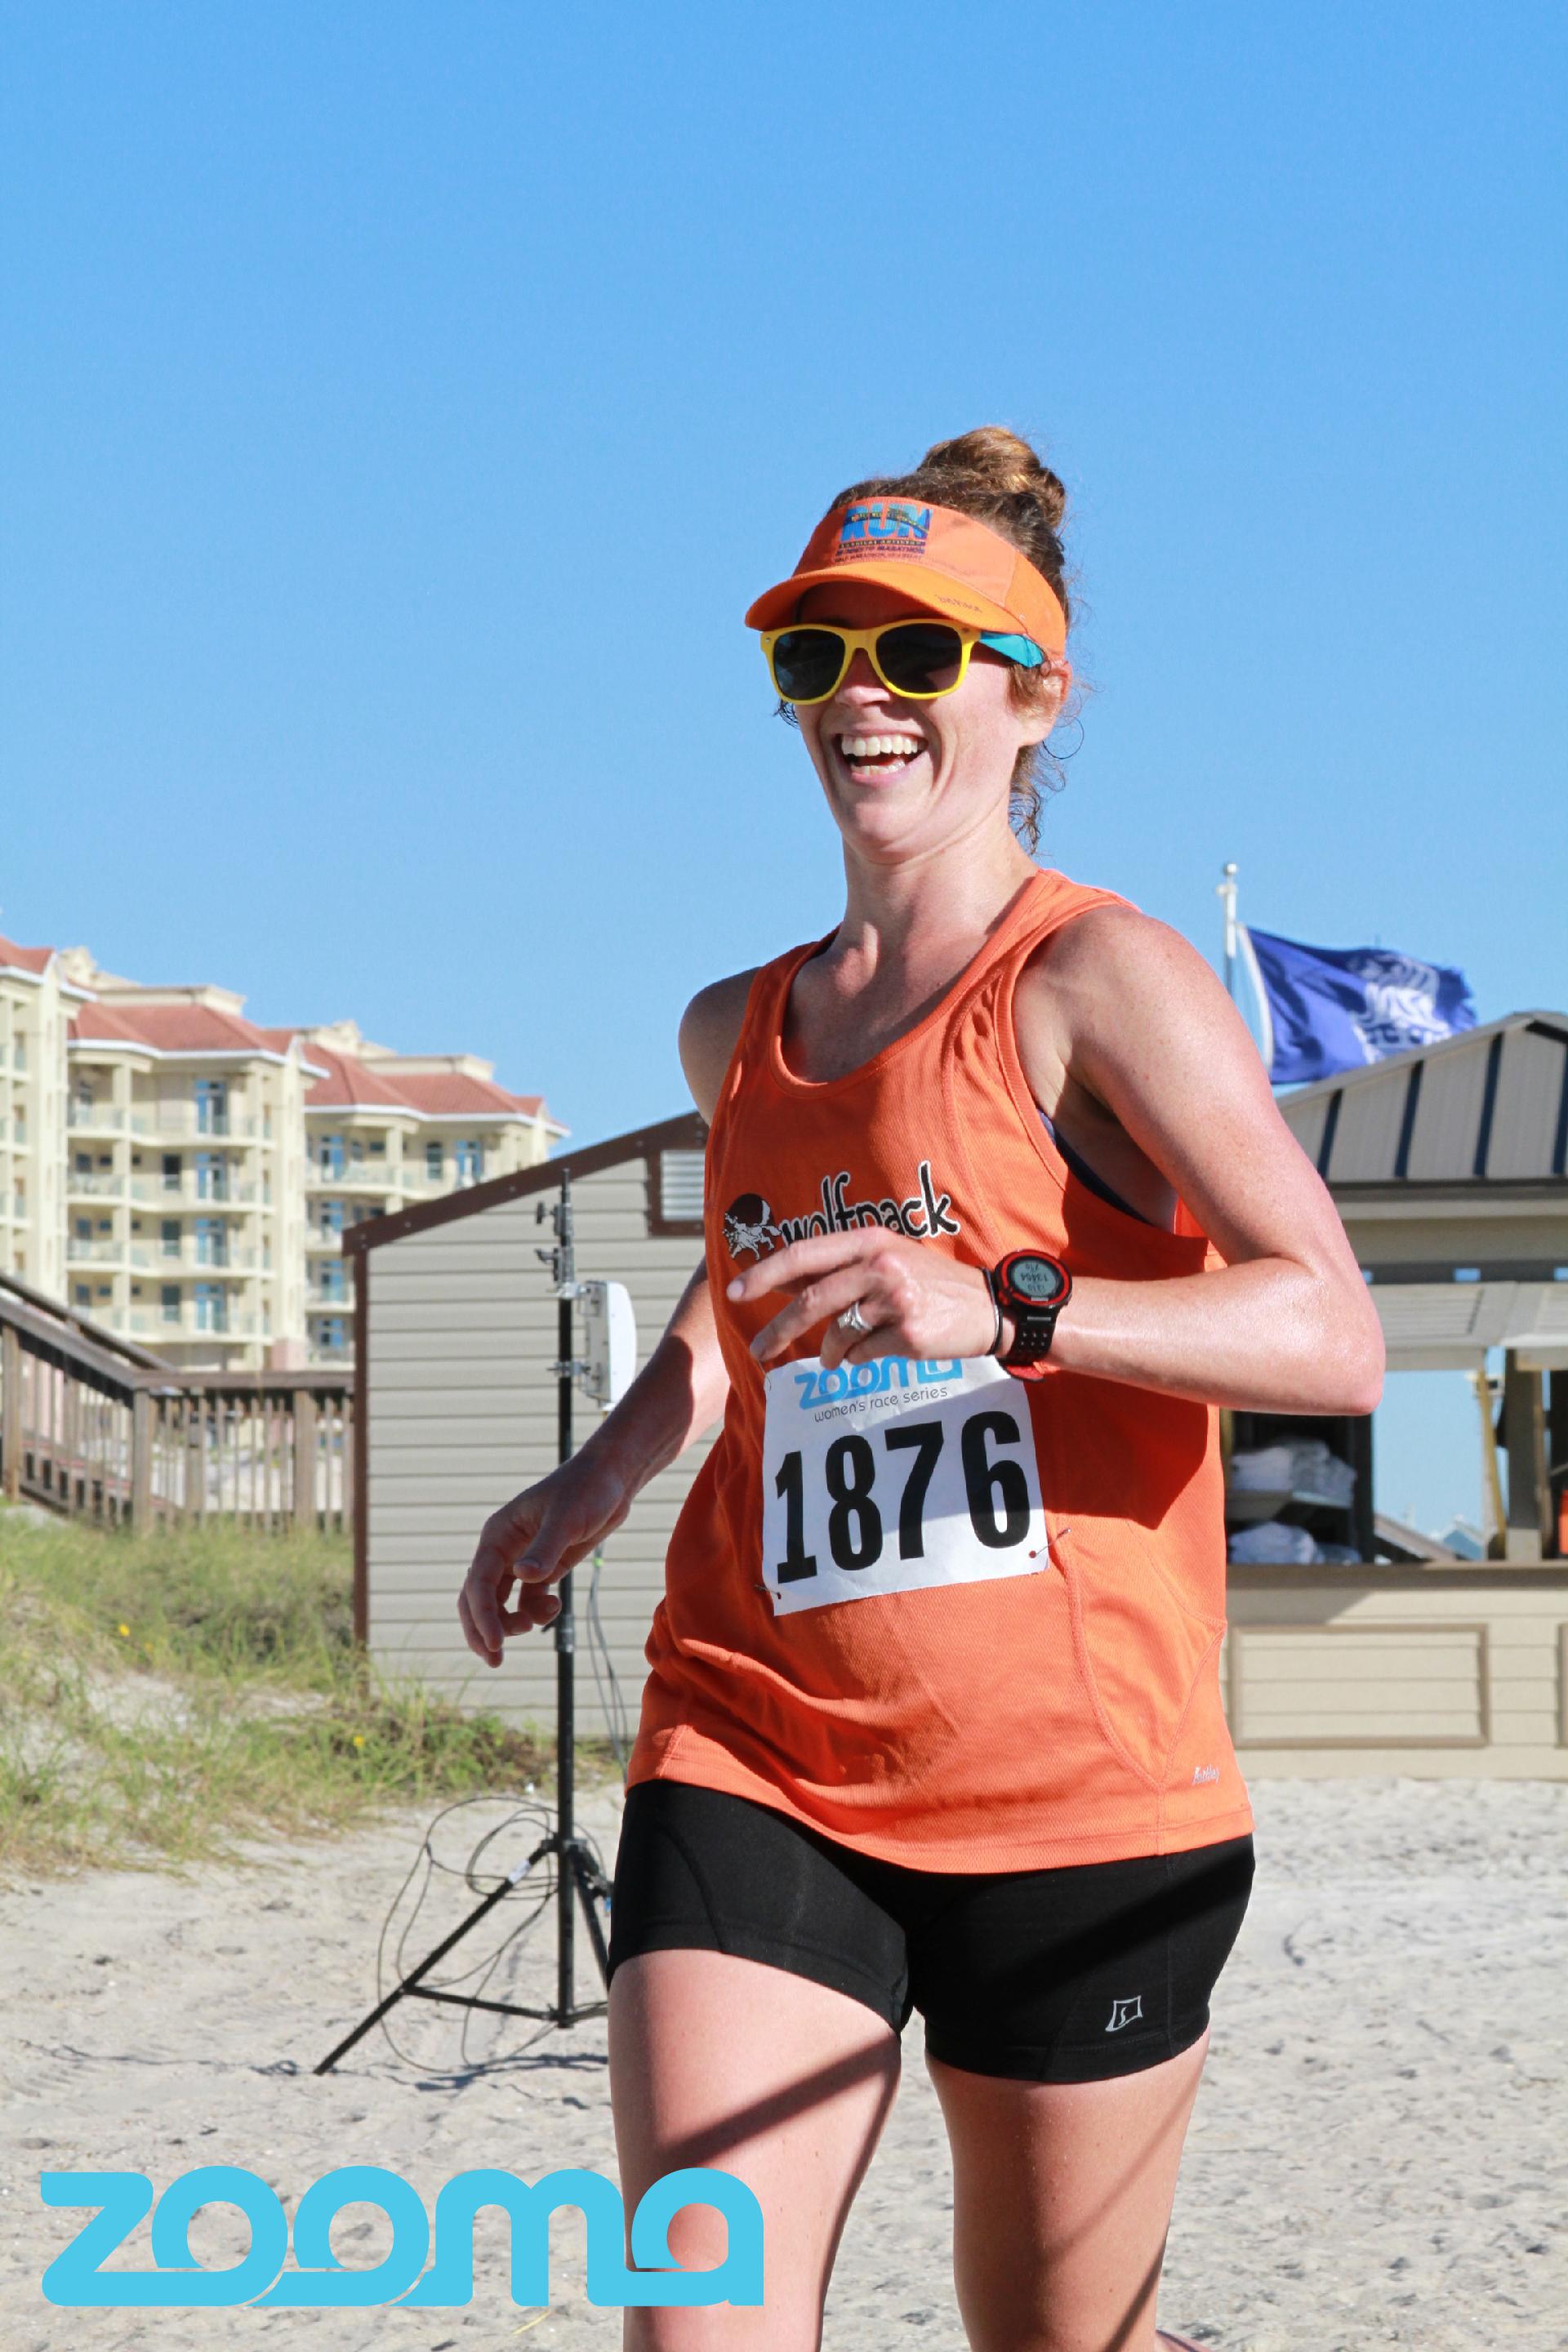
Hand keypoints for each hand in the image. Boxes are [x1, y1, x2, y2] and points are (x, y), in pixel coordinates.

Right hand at [458, 1451, 631, 1667]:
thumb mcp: (568, 1519)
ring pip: (500, 1603)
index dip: (482, 1616)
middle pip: (478, 1598)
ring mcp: (522, 1559)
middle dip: (483, 1630)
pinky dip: (534, 1612)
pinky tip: (554, 1607)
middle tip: (496, 1661)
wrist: (612, 1481)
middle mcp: (503, 1549)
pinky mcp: (544, 1567)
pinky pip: (527, 1599)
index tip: (496, 1644)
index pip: (478, 1583)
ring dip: (509, 1622)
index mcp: (498, 1534)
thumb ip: (546, 1548)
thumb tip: (523, 1576)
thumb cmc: (587, 1490)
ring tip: (534, 1625)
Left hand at [726, 1231, 1003, 1369]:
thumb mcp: (887, 1258)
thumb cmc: (930, 1283)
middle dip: (777, 1328)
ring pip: (836, 1334)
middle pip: (811, 1300)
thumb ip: (838, 1266)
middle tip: (757, 1348)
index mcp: (870, 1240)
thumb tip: (779, 1280)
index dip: (764, 1273)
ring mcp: (896, 1300)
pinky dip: (855, 1360)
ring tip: (833, 1358)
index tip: (735, 1291)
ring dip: (827, 1352)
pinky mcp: (909, 1334)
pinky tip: (868, 1355)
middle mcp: (880, 1265)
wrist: (990, 1306)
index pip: (804, 1254)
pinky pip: (862, 1355)